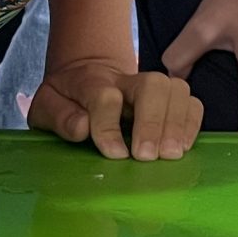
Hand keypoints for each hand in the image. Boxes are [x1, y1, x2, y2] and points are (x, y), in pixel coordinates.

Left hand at [31, 59, 203, 160]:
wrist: (84, 80)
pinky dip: (191, 125)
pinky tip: (181, 148)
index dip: (108, 126)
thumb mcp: (46, 107)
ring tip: (168, 156)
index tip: (114, 154)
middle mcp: (125, 80)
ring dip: (176, 124)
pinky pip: (191, 103)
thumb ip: (59, 116)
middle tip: (146, 156)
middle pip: (152, 85)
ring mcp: (149, 87)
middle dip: (153, 122)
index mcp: (89, 82)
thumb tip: (82, 128)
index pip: (103, 96)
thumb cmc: (65, 101)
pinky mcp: (168, 99)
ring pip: (176, 90)